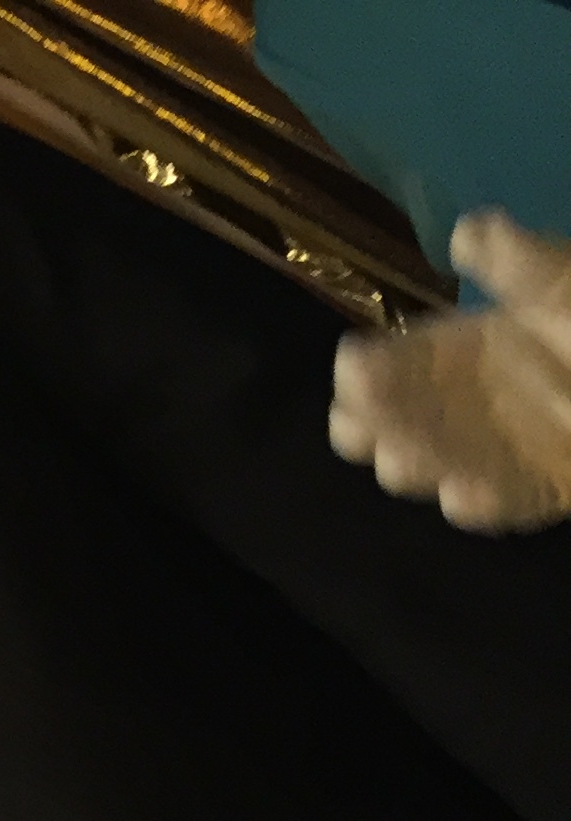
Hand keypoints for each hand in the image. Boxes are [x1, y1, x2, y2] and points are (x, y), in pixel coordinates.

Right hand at [329, 210, 570, 533]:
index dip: (365, 370)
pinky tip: (466, 495)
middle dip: (375, 427)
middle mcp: (471, 406)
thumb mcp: (567, 285)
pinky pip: (506, 505)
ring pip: (439, 470)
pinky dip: (485, 504)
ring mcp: (503, 453)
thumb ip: (521, 264)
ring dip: (419, 466)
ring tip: (403, 457)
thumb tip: (467, 231)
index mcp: (466, 352)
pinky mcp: (541, 490)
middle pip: (399, 427)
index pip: (392, 367)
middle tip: (363, 423)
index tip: (354, 365)